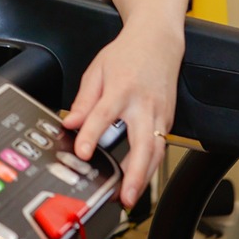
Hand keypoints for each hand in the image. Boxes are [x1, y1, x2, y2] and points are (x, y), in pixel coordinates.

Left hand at [62, 25, 178, 207]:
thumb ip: (84, 100)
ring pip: (157, 151)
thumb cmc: (127, 54)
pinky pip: (160, 146)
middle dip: (135, 173)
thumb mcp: (97, 70)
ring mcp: (160, 113)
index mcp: (122, 89)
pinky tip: (139, 179)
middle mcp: (144, 104)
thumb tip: (70, 124)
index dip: (91, 135)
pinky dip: (150, 166)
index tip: (82, 153)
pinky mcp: (168, 120)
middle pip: (143, 143)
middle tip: (125, 196)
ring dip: (145, 177)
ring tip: (130, 197)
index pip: (104, 116)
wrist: (158, 40)